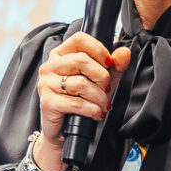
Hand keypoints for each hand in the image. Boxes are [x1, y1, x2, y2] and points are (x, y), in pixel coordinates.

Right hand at [32, 33, 133, 170]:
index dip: (98, 49)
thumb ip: (115, 66)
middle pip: (81, 60)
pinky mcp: (47, 102)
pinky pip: (75, 102)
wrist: (64, 131)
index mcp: (61, 54)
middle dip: (102, 77)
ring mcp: (46, 83)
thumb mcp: (101, 81)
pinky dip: (91, 109)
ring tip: (102, 104)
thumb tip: (124, 53)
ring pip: (80, 83)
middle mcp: (50, 66)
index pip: (79, 39)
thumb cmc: (81, 101)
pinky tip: (95, 113)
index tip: (109, 64)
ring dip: (98, 97)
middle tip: (107, 89)